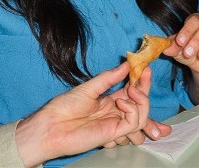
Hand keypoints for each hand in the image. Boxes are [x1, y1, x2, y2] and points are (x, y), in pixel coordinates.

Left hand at [14, 62, 153, 166]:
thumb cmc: (64, 108)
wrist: (52, 126)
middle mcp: (115, 113)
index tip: (145, 68)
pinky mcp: (113, 133)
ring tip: (131, 90)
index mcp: (109, 102)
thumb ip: (108, 78)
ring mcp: (115, 123)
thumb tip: (126, 65)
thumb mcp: (88, 87)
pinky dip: (133, 110)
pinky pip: (133, 122)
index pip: (131, 92)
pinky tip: (121, 103)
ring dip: (142, 101)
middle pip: (140, 104)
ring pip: (142, 116)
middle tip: (146, 74)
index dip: (140, 81)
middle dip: (145, 89)